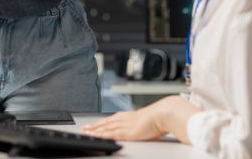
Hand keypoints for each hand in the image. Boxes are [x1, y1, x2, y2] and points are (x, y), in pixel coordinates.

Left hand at [82, 95, 196, 141]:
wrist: (165, 114)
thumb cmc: (162, 117)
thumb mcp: (152, 119)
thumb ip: (147, 122)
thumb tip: (150, 125)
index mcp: (132, 116)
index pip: (114, 119)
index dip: (104, 122)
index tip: (96, 123)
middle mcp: (126, 119)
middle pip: (107, 122)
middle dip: (96, 126)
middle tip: (86, 128)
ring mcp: (126, 125)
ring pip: (106, 128)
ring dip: (95, 130)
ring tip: (86, 132)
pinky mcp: (127, 132)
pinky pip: (111, 134)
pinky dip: (102, 135)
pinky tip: (96, 137)